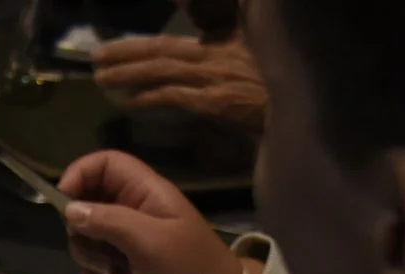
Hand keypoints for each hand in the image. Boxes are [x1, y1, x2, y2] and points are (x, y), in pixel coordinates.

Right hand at [55, 150, 257, 273]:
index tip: (62, 201)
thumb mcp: (149, 241)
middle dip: (81, 228)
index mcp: (145, 192)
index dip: (80, 174)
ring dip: (89, 257)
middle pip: (86, 202)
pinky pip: (92, 265)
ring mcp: (125, 240)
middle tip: (95, 247)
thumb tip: (69, 210)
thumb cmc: (187, 269)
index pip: (105, 164)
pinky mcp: (121, 267)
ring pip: (84, 238)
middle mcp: (132, 211)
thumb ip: (108, 221)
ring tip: (113, 271)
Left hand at [92, 33, 267, 132]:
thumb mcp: (256, 49)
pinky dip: (149, 97)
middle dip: (127, 51)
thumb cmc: (281, 86)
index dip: (143, 44)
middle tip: (96, 57)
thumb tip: (193, 33)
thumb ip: (224, 39)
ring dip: (128, 73)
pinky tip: (126, 101)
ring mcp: (214, 78)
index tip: (115, 48)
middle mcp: (216, 55)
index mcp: (224, 42)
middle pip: (162, 49)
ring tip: (101, 76)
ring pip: (162, 70)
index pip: (175, 41)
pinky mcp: (216, 101)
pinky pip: (174, 96)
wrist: (308, 108)